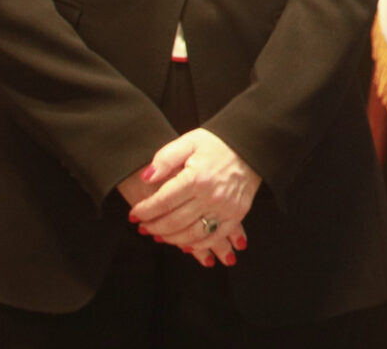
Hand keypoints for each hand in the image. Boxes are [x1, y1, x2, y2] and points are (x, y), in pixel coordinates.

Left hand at [128, 129, 256, 266]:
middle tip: (142, 226)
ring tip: (159, 235)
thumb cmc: (218, 143)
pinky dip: (197, 245)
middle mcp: (212, 195)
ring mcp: (226, 207)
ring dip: (171, 239)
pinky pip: (214, 237)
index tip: (134, 214)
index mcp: (197, 177)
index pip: (162, 202)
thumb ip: (165, 158)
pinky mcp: (237, 213)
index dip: (144, 211)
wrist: (252, 144)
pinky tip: (185, 243)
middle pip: (174, 221)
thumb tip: (146, 178)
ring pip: (191, 234)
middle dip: (153, 227)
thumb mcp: (189, 141)